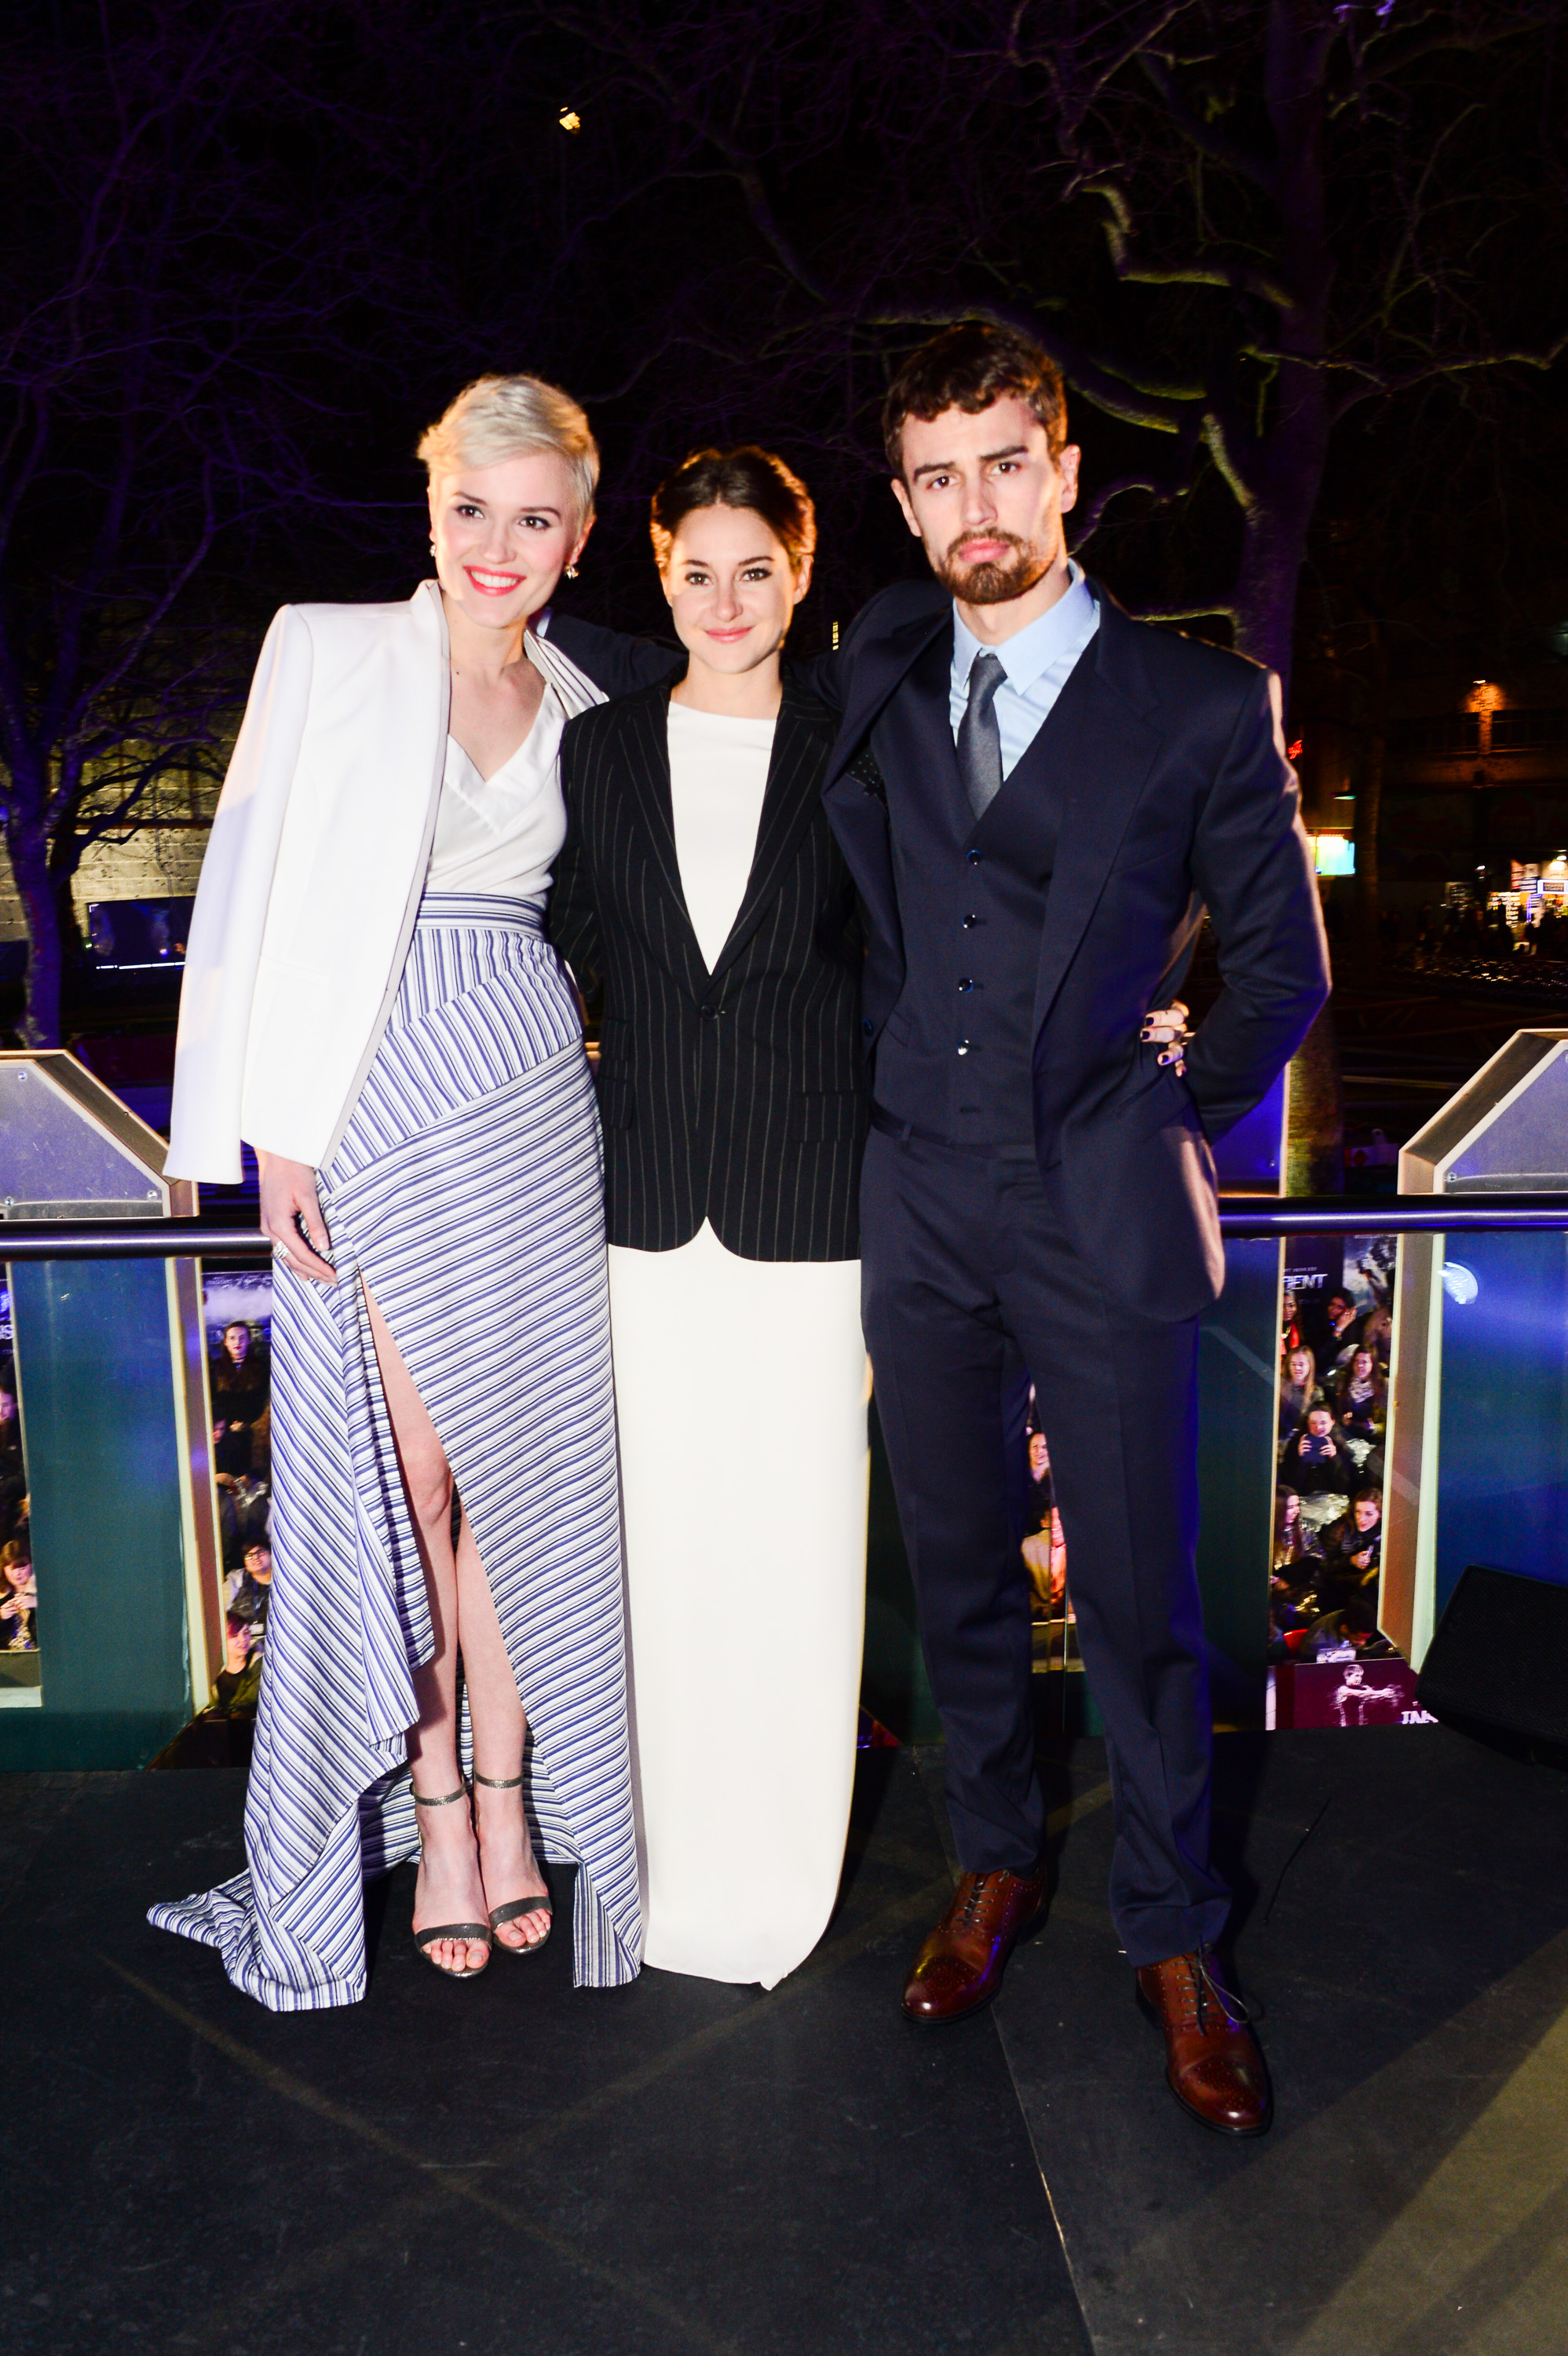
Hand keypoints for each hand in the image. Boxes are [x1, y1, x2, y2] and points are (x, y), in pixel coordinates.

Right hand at [258, 1151, 336, 1284]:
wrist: (276, 1156)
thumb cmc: (293, 1171)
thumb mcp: (308, 1196)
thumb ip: (316, 1223)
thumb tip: (324, 1247)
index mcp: (278, 1224)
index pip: (302, 1255)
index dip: (319, 1268)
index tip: (336, 1276)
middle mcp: (269, 1229)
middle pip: (293, 1260)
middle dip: (314, 1273)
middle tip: (334, 1282)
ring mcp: (267, 1227)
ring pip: (286, 1256)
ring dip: (304, 1269)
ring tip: (322, 1280)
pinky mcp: (270, 1223)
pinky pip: (282, 1247)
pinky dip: (294, 1259)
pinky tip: (303, 1269)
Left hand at [1140, 999, 1191, 1074]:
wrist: (1144, 1024)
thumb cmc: (1144, 1011)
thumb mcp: (1147, 1005)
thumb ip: (1144, 1007)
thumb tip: (1131, 1011)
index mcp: (1174, 1011)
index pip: (1175, 1014)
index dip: (1162, 1017)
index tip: (1147, 1019)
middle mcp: (1178, 1027)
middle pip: (1174, 1031)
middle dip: (1158, 1034)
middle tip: (1144, 1036)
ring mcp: (1179, 1042)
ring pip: (1179, 1048)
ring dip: (1170, 1053)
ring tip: (1161, 1059)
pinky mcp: (1178, 1054)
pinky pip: (1182, 1061)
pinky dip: (1181, 1067)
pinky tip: (1179, 1073)